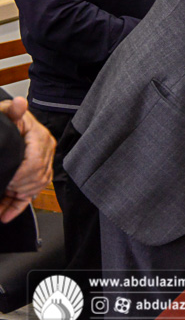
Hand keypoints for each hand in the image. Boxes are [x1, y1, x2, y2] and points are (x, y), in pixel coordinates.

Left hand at [0, 97, 55, 222]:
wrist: (8, 123)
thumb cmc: (6, 119)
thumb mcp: (5, 113)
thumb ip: (12, 111)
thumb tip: (20, 103)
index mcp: (40, 138)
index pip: (36, 162)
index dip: (21, 175)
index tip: (7, 180)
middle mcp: (45, 151)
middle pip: (38, 178)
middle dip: (18, 188)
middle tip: (2, 187)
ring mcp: (43, 164)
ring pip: (35, 188)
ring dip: (15, 199)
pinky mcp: (35, 175)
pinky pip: (30, 194)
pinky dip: (16, 207)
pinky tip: (3, 216)